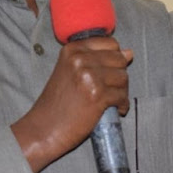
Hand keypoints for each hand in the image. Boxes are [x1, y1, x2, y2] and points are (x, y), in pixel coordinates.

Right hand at [11, 37, 132, 172]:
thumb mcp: (69, 71)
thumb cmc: (56, 103)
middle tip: (109, 89)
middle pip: (119, 60)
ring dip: (121, 91)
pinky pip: (122, 96)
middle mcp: (80, 59)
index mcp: (73, 49)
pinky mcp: (98, 95)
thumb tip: (129, 52)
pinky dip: (121, 105)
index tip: (108, 71)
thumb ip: (95, 59)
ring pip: (123, 78)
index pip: (110, 43)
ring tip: (110, 100)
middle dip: (118, 76)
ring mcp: (89, 76)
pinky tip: (113, 110)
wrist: (43, 129)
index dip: (114, 58)